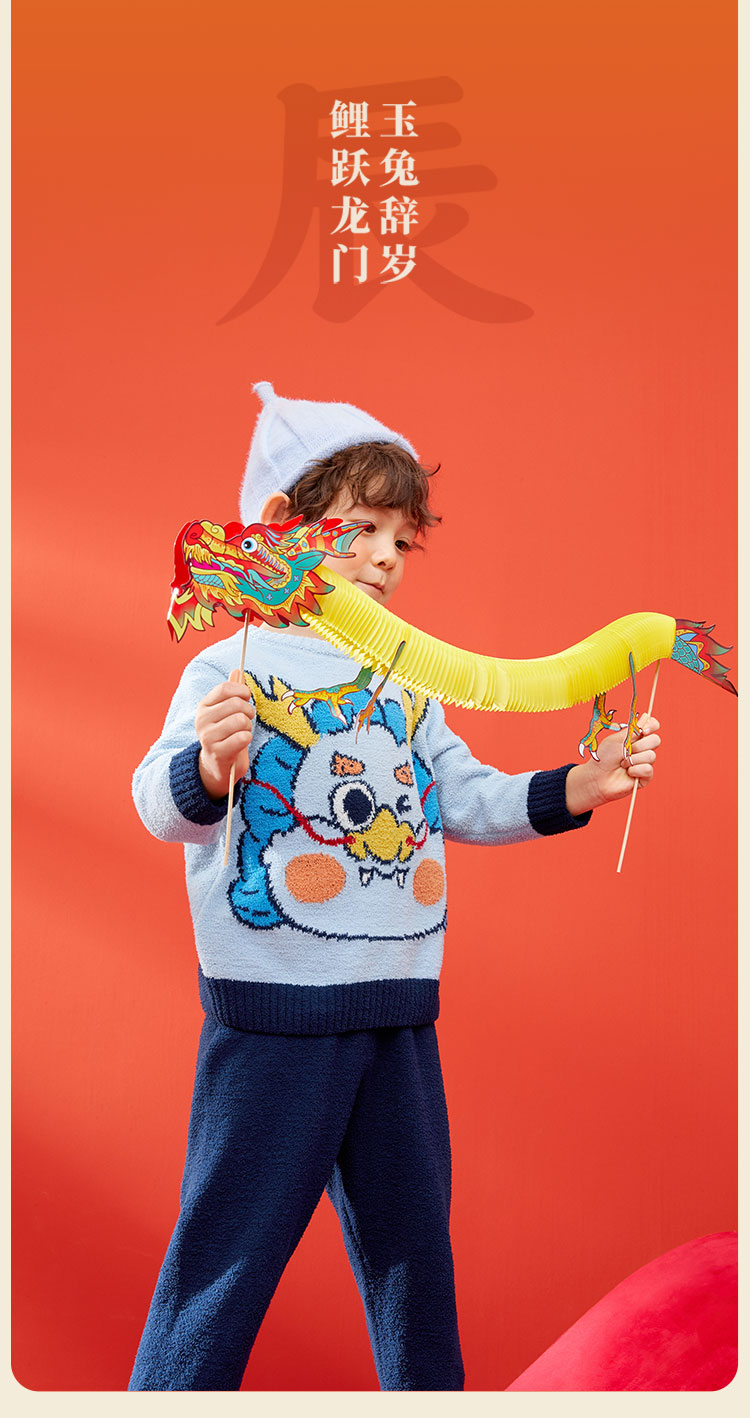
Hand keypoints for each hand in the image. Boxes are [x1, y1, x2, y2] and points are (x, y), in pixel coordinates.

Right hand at [195, 668, 255, 800]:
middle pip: (235, 704)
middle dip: (248, 711)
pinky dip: (247, 738)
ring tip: (243, 732)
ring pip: (240, 720)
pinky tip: (241, 742)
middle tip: (247, 719)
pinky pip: (242, 737)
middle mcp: (202, 720)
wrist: (217, 766)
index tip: (246, 698)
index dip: (241, 691)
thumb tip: (237, 670)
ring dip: (248, 727)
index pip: (224, 689)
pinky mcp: (218, 753)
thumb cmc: (225, 734)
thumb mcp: (226, 712)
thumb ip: (231, 692)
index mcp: (204, 706)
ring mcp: (208, 737)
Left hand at [565, 714, 661, 814]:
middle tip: (625, 751)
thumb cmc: (604, 757)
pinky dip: (635, 770)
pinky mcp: (645, 776)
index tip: (643, 730)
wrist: (597, 777)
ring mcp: (645, 762)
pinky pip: (648, 769)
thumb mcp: (617, 739)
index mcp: (636, 737)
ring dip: (633, 759)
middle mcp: (643, 748)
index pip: (653, 726)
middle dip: (639, 745)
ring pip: (651, 755)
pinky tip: (628, 773)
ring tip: (622, 764)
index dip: (652, 725)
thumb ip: (633, 729)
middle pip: (656, 740)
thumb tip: (646, 716)